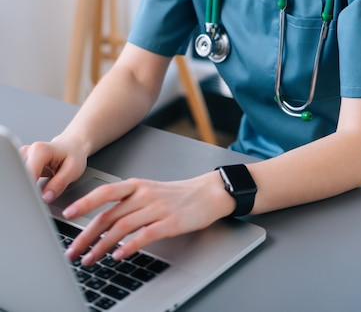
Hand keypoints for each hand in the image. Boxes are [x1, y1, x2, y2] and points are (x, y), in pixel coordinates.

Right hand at [20, 139, 87, 202]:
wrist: (72, 146)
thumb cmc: (74, 155)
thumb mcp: (73, 169)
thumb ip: (59, 184)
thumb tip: (45, 197)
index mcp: (39, 150)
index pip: (27, 177)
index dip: (31, 191)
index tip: (37, 201)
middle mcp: (27, 151)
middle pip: (19, 177)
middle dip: (27, 190)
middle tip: (40, 196)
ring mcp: (22, 156)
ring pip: (17, 179)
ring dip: (26, 188)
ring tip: (42, 187)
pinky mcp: (20, 162)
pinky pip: (19, 178)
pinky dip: (26, 185)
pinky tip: (36, 184)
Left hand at [63, 172, 235, 264]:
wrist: (208, 193)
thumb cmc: (176, 195)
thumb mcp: (149, 191)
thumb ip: (127, 203)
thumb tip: (101, 222)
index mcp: (136, 185)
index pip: (105, 192)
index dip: (85, 202)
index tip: (68, 213)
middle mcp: (144, 194)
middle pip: (109, 215)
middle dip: (87, 235)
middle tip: (73, 250)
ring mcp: (156, 208)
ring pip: (122, 227)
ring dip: (102, 245)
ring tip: (90, 258)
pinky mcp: (169, 223)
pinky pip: (144, 235)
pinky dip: (128, 246)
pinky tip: (118, 255)